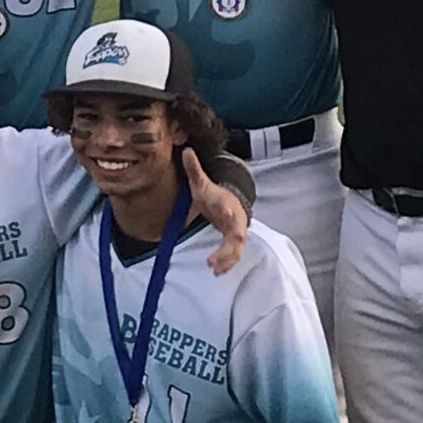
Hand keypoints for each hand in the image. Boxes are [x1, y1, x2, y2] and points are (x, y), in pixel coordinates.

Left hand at [183, 148, 248, 275]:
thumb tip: (185, 150)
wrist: (230, 201)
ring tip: (214, 269)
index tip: (226, 215)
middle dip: (228, 249)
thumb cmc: (213, 194)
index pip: (229, 209)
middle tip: (213, 260)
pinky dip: (227, 263)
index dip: (229, 213)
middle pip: (237, 236)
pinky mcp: (235, 242)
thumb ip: (194, 168)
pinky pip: (234, 255)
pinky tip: (216, 272)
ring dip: (227, 260)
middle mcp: (235, 220)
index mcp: (226, 204)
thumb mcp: (202, 182)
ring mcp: (237, 232)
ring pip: (237, 249)